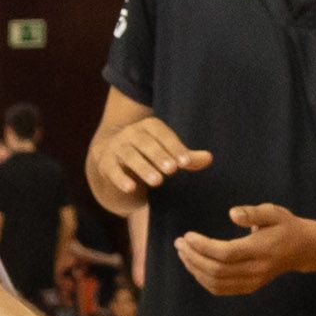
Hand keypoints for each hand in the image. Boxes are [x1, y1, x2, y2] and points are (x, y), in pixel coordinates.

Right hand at [88, 107, 202, 214]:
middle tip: (172, 170)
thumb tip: (209, 158)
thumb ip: (186, 158)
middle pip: (145, 143)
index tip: (185, 162)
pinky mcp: (105, 164)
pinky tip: (131, 188)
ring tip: (158, 181)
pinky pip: (113, 170)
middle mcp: (131, 134)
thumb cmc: (148, 156)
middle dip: (159, 156)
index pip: (162, 134)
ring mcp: (116, 148)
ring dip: (143, 168)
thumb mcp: (167, 155)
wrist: (111, 160)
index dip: (174, 147)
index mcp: (148, 127)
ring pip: (129, 156)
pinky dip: (121, 178)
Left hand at [176, 200, 308, 295]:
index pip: (226, 253)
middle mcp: (257, 269)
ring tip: (183, 253)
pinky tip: (195, 266)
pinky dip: (203, 280)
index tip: (187, 236)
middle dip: (193, 257)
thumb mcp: (274, 212)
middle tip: (180, 243)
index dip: (202, 246)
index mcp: (261, 249)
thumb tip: (232, 214)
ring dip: (195, 269)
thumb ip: (253, 213)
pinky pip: (221, 289)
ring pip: (216, 283)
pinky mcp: (250, 287)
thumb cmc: (285, 226)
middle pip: (217, 270)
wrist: (303, 249)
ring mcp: (253, 281)